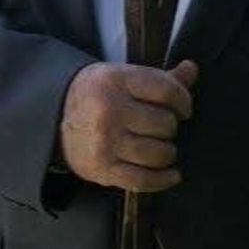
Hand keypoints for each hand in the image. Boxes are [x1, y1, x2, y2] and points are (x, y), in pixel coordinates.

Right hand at [58, 59, 197, 191]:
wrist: (56, 115)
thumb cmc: (101, 92)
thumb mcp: (126, 76)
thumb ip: (161, 77)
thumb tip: (192, 68)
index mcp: (117, 81)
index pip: (166, 90)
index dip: (183, 100)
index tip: (184, 108)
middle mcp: (110, 110)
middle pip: (164, 123)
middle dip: (171, 127)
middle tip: (165, 127)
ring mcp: (105, 142)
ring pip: (157, 153)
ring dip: (168, 152)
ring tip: (164, 147)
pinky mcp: (102, 169)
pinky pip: (142, 180)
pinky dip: (163, 180)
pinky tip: (172, 175)